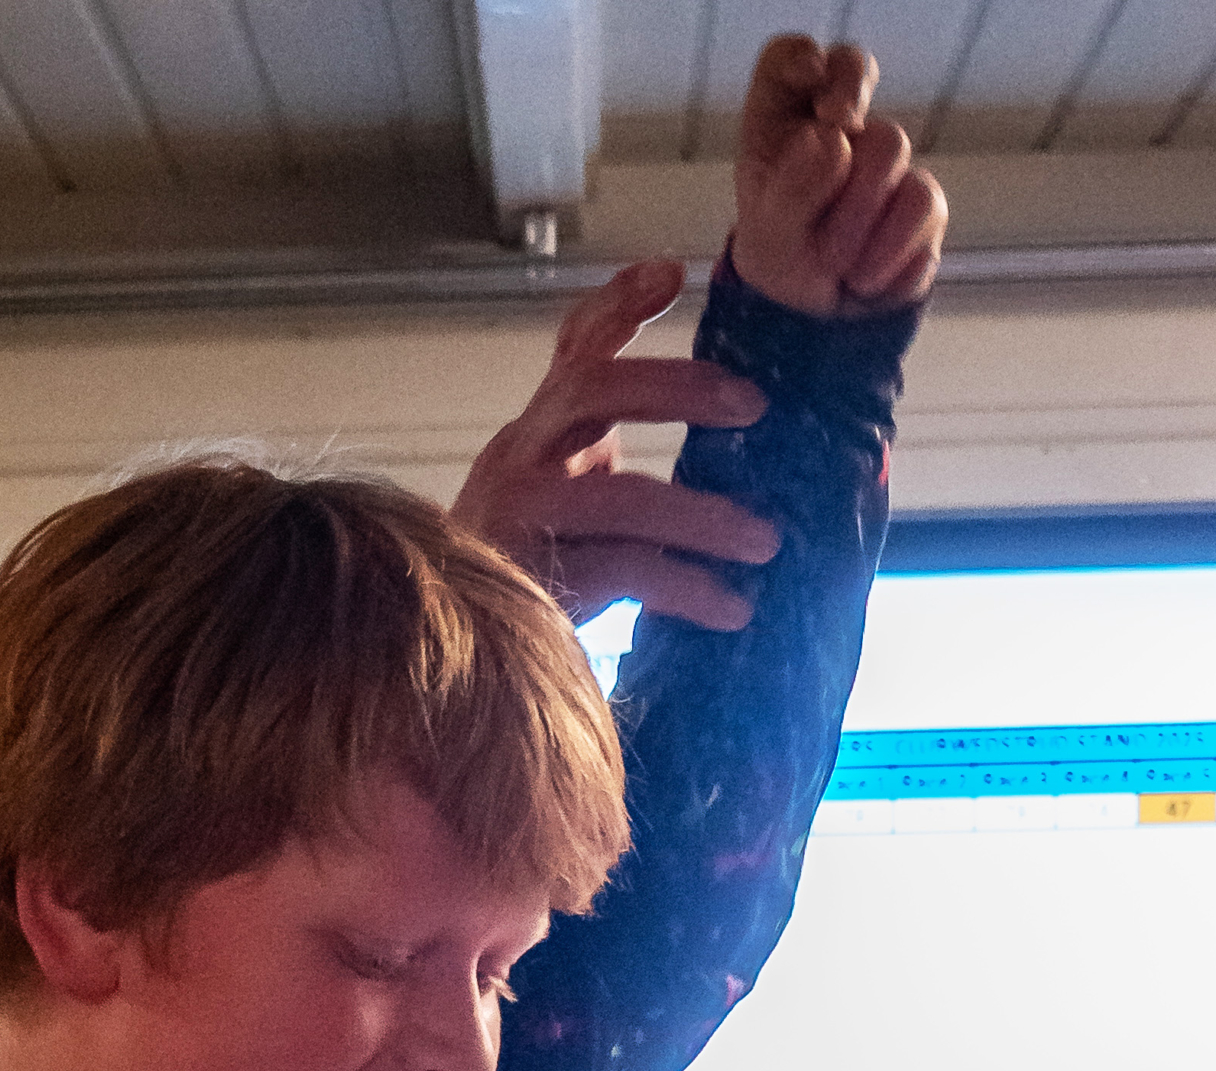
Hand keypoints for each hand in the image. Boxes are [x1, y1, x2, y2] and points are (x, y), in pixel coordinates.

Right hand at [450, 259, 781, 630]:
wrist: (449, 654)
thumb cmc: (530, 570)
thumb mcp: (567, 501)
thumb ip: (617, 469)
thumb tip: (737, 458)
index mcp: (537, 432)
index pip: (574, 348)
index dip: (618, 303)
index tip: (673, 270)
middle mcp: (520, 457)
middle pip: (592, 388)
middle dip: (678, 386)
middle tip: (755, 405)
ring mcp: (522, 517)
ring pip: (620, 496)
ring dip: (703, 516)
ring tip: (767, 540)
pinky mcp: (536, 579)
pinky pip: (628, 570)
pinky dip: (690, 588)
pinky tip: (733, 607)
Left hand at [732, 36, 945, 317]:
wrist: (808, 314)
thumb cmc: (779, 252)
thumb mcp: (769, 230)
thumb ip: (793, 186)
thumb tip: (836, 139)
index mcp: (786, 115)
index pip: (795, 59)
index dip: (808, 64)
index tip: (825, 111)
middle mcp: (841, 124)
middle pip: (865, 111)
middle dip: (843, 182)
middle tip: (819, 227)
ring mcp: (887, 161)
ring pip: (896, 156)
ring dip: (860, 225)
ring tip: (835, 267)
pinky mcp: (921, 203)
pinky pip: (924, 212)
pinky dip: (890, 255)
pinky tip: (865, 279)